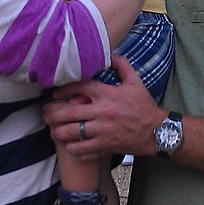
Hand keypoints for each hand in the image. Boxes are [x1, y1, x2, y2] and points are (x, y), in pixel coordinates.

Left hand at [45, 55, 163, 157]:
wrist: (157, 131)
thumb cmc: (144, 106)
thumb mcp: (136, 81)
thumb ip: (121, 65)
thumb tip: (108, 54)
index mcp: (108, 94)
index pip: (79, 87)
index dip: (63, 89)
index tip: (54, 94)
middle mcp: (103, 113)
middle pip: (70, 113)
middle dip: (54, 114)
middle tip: (46, 114)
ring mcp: (103, 131)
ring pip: (73, 134)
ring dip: (59, 133)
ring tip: (53, 132)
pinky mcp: (106, 146)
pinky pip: (84, 150)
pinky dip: (74, 149)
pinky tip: (69, 146)